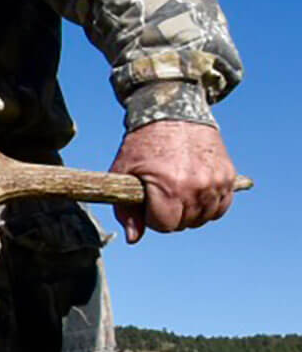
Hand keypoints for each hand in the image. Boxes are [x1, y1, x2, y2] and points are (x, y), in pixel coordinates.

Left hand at [110, 119, 236, 242]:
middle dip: (170, 214)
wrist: (173, 112)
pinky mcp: (228, 176)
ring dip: (190, 211)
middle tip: (162, 194)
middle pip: (184, 223)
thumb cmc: (142, 144)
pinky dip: (209, 205)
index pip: (164, 225)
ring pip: (204, 218)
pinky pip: (221, 206)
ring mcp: (215, 182)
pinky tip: (195, 192)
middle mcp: (196, 187)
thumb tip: (134, 239)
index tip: (149, 203)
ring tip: (178, 191)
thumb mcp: (124, 172)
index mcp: (169, 187)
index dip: (153, 217)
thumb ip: (126, 209)